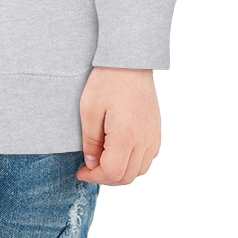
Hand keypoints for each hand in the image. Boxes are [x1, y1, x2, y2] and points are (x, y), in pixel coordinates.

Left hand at [76, 67, 160, 184]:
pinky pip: (147, 158)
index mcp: (126, 136)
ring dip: (120, 172)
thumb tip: (91, 164)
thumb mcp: (89, 109)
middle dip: (105, 177)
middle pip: (127, 177)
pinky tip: (119, 151)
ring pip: (140, 171)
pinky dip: (133, 162)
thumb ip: (90, 141)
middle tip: (89, 168)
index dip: (94, 177)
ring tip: (103, 159)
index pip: (112, 173)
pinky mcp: (156, 130)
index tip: (81, 172)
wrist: (130, 60)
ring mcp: (153, 136)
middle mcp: (144, 140)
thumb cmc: (108, 80)